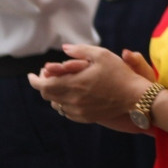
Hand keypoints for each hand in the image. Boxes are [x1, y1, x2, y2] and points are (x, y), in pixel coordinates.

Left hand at [27, 43, 151, 123]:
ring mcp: (78, 110)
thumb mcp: (102, 55)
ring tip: (61, 84)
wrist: (134, 97)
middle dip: (44, 84)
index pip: (43, 85)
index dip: (34, 80)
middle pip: (47, 94)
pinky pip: (66, 111)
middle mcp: (73, 99)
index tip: (33, 74)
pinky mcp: (85, 117)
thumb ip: (80, 50)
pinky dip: (63, 102)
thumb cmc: (119, 73)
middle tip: (48, 75)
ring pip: (55, 104)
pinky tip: (72, 94)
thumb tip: (63, 49)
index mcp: (75, 83)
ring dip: (54, 93)